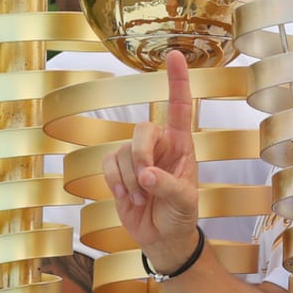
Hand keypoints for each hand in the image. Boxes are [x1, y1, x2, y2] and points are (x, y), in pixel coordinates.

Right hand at [101, 48, 201, 264]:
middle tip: (147, 184)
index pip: (179, 108)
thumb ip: (169, 186)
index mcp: (181, 145)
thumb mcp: (185, 202)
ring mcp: (136, 157)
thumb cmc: (181, 215)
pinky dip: (114, 183)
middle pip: (141, 130)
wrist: (163, 237)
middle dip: (141, 157)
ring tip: (143, 199)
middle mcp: (159, 146)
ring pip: (122, 152)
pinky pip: (107, 164)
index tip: (173, 55)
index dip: (177, 81)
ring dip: (129, 180)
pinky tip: (127, 197)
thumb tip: (146, 175)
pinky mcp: (117, 170)